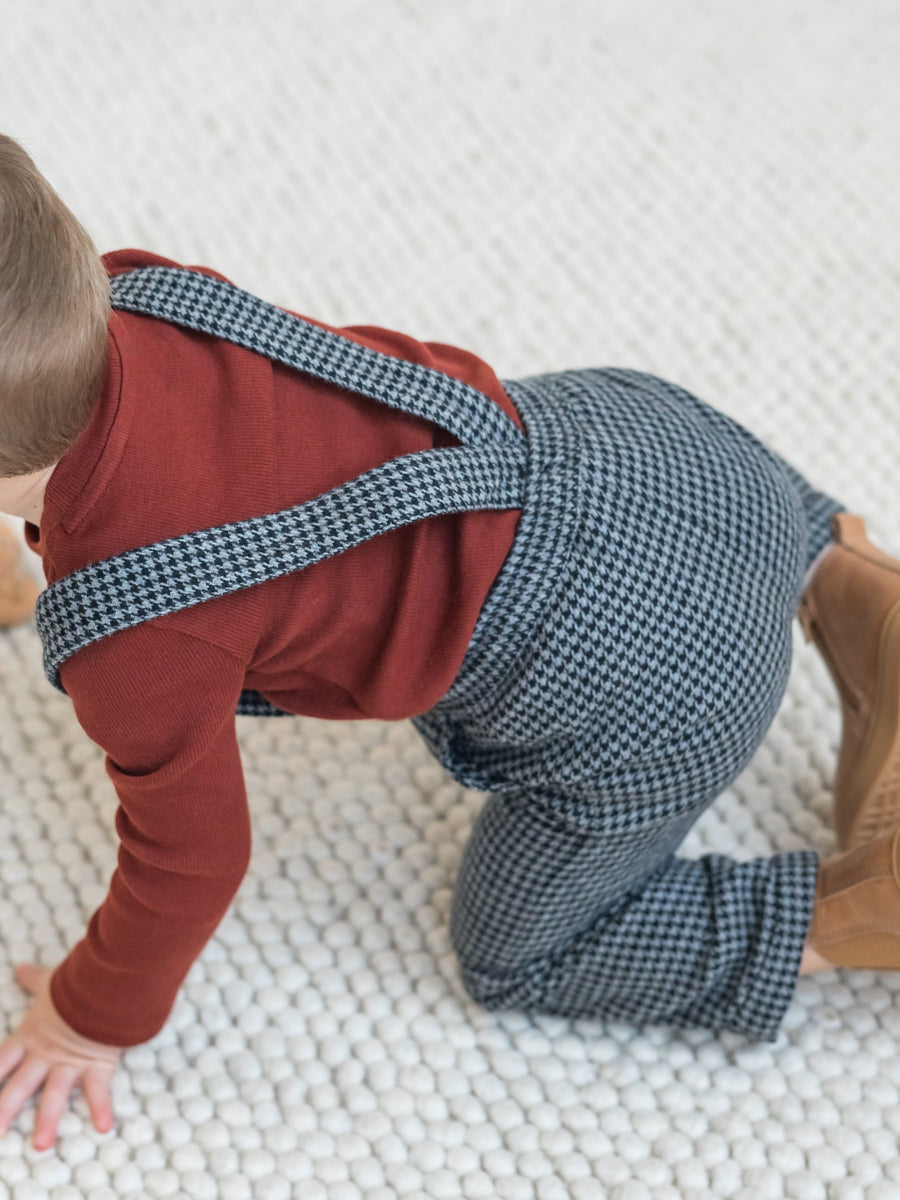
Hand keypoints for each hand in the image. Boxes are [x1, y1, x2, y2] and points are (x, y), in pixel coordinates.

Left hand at [0, 964, 121, 1149]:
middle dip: (4, 1110)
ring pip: (54, 1095)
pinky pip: (98, 1090)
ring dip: (47, 1120)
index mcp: (31, 1037)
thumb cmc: (75, 983)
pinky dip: (102, 1108)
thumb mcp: (49, 982)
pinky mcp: (97, 1064)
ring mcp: (70, 1062)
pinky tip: (104, 1127)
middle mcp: (46, 1055)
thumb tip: (20, 967)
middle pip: (19, 1086)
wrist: (104, 980)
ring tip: (41, 1146)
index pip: (1, 1060)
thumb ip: (33, 980)